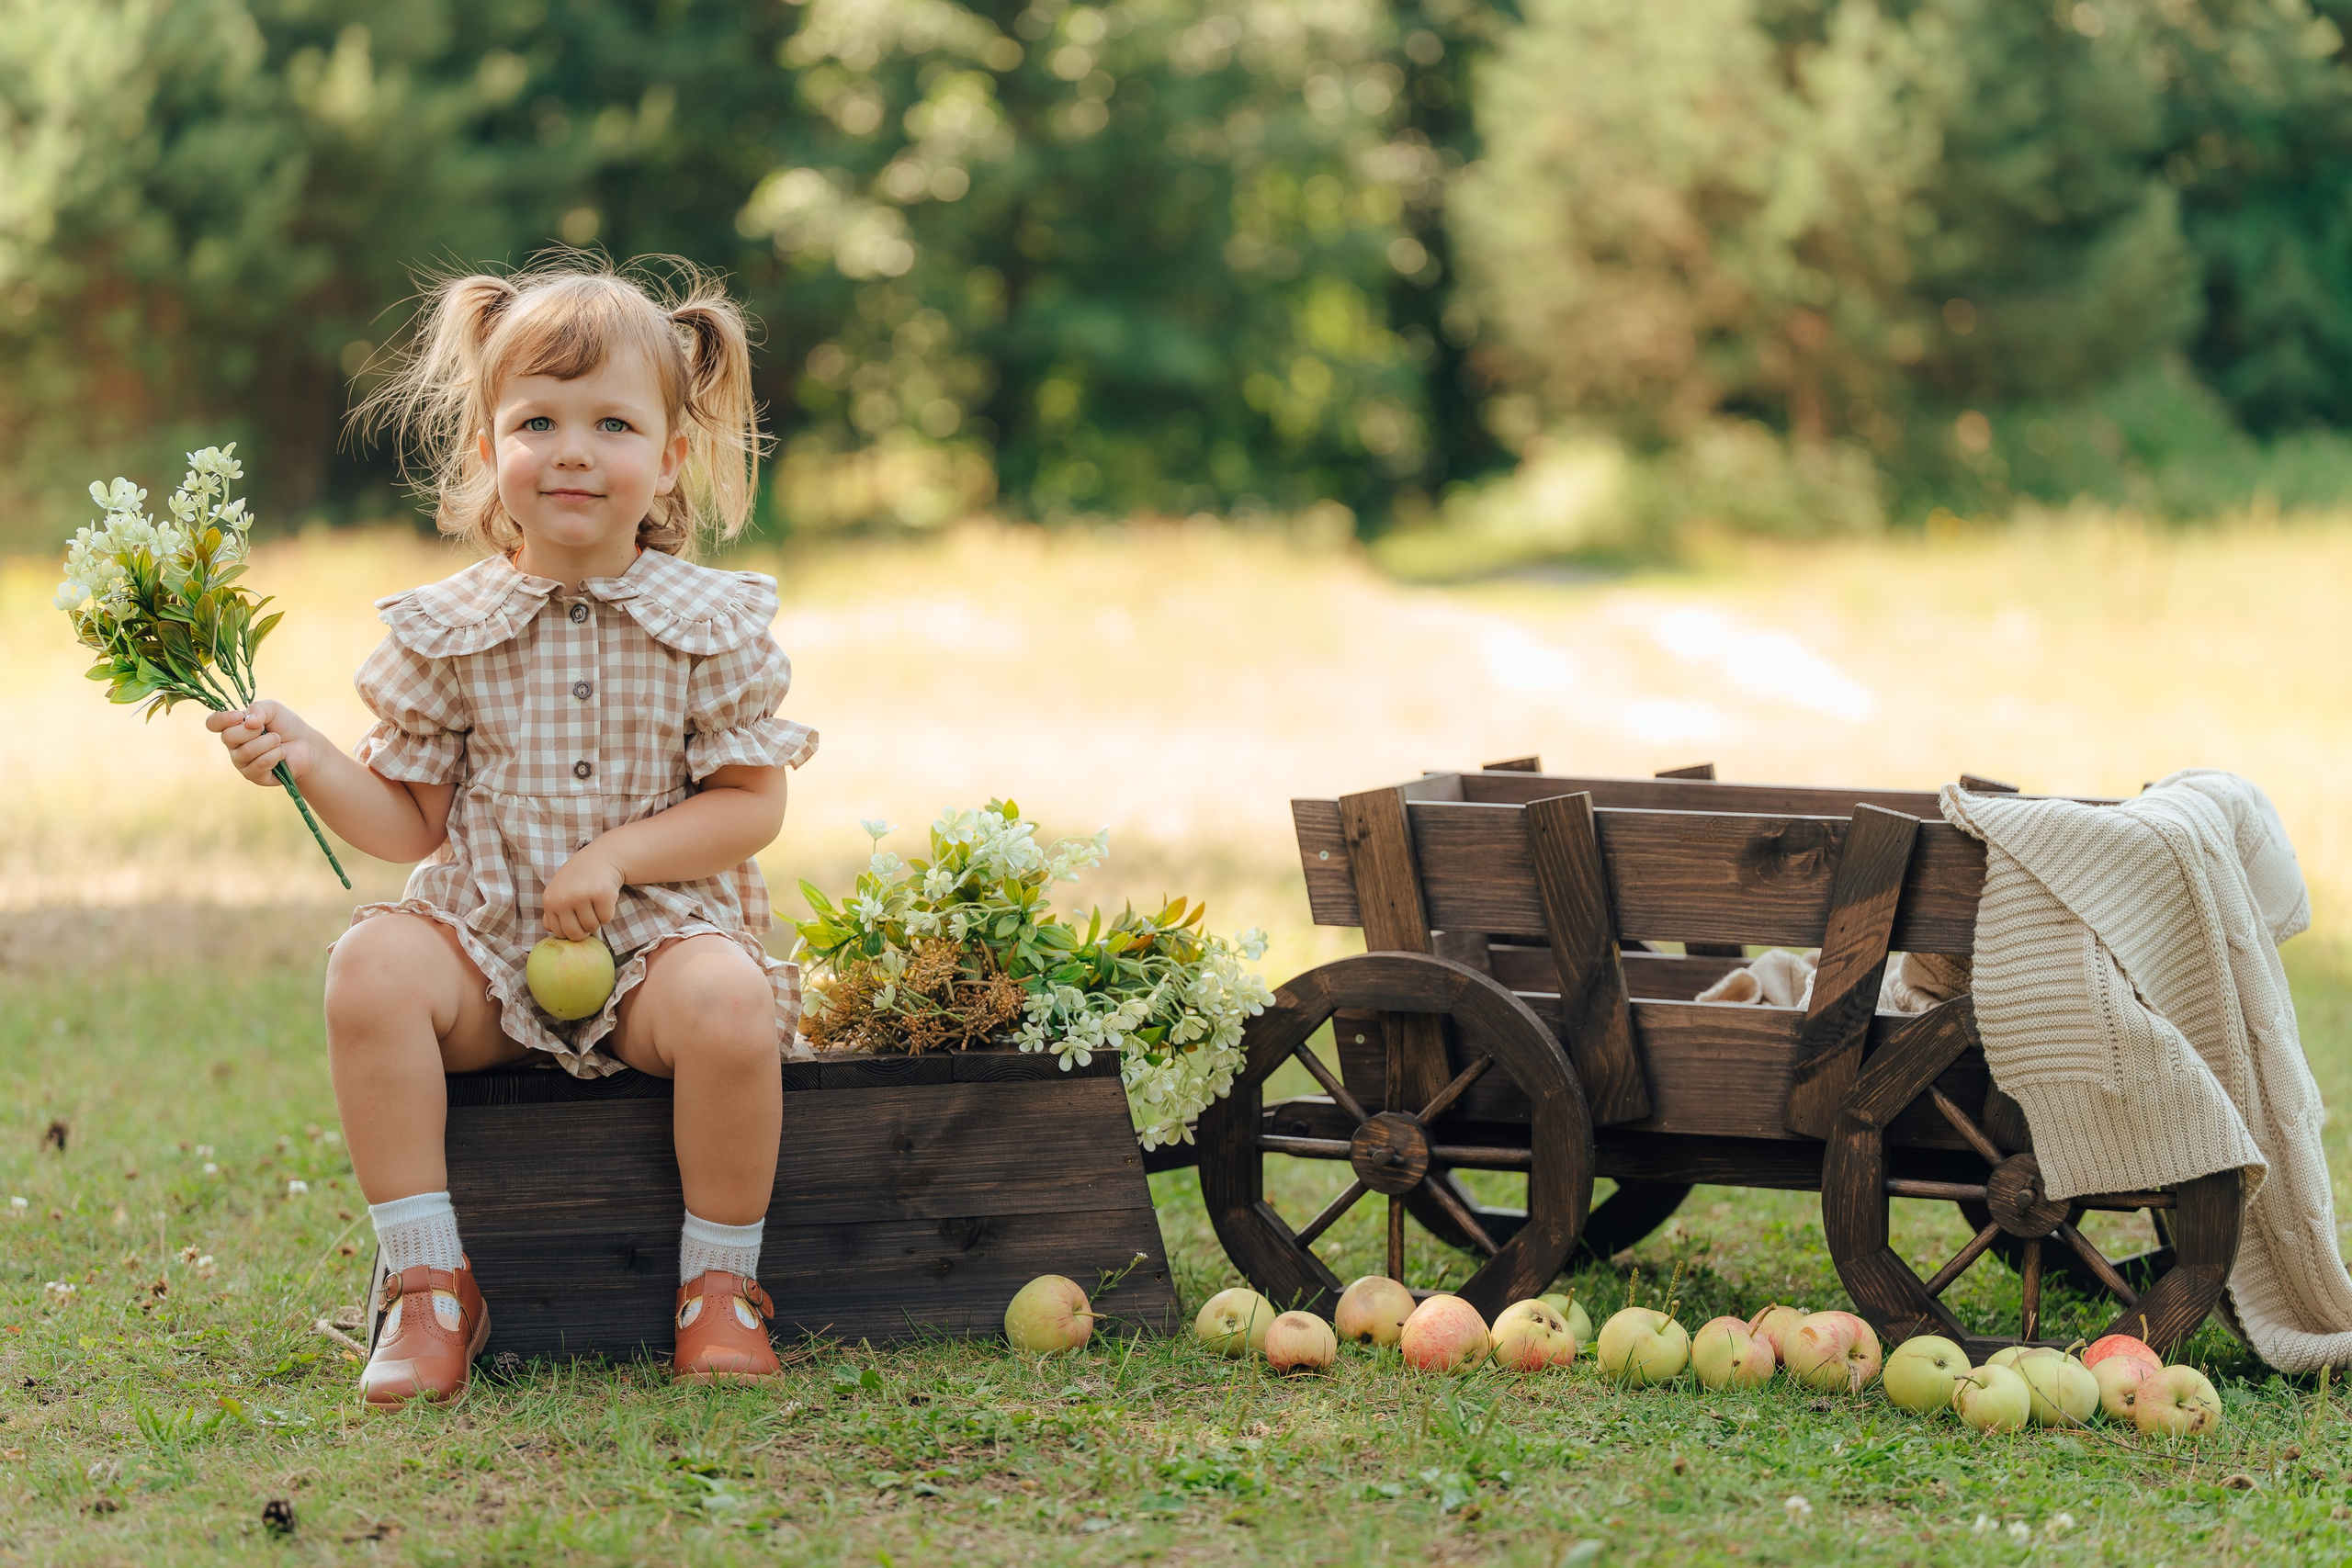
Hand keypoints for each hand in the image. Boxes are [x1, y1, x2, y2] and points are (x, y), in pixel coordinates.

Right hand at [205, 699, 325, 785]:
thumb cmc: (286, 725)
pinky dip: (274, 756)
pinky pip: (259, 765)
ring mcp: (242, 762)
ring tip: (278, 740)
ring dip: (268, 743)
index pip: (213, 723)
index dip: (223, 719)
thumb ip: (258, 709)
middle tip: (267, 729)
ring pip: (245, 752)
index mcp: (233, 727)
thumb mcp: (272, 709)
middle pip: (228, 737)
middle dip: (252, 731)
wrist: (306, 745)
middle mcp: (233, 745)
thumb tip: (247, 722)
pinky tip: (281, 753)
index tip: (241, 717)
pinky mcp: (254, 776)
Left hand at [542, 842, 624, 941]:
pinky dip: (608, 912)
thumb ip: (552, 911)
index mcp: (550, 901)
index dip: (571, 930)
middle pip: (576, 934)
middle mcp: (563, 899)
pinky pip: (606, 918)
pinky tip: (604, 898)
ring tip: (595, 902)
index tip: (577, 920)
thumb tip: (548, 929)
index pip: (559, 933)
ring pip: (592, 927)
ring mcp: (582, 896)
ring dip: (597, 919)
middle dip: (585, 929)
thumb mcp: (559, 891)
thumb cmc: (579, 877)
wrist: (602, 857)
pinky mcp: (601, 895)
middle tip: (589, 914)